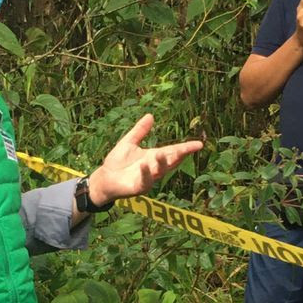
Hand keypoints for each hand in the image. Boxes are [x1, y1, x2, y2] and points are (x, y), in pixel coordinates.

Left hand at [86, 113, 202, 204]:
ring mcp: (148, 179)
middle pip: (171, 161)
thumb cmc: (117, 163)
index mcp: (154, 157)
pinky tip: (144, 165)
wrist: (104, 178)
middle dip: (181, 155)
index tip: (199, 144)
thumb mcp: (129, 142)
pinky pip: (144, 181)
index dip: (186, 148)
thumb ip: (140, 131)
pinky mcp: (138, 187)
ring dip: (163, 163)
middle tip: (191, 148)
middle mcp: (154, 168)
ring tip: (164, 153)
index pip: (173, 151)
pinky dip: (145, 173)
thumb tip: (150, 115)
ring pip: (160, 171)